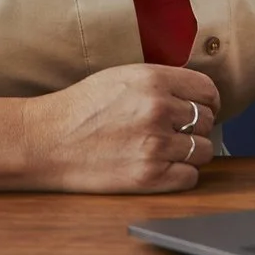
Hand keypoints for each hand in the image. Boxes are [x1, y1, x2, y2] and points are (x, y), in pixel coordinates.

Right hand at [12, 64, 220, 192]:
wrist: (46, 140)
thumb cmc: (79, 108)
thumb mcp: (120, 77)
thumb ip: (159, 82)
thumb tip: (194, 96)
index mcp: (153, 80)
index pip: (207, 91)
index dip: (208, 101)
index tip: (202, 109)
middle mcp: (159, 109)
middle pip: (207, 121)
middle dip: (195, 127)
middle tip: (174, 131)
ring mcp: (156, 144)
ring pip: (203, 150)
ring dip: (189, 151)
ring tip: (165, 149)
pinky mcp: (149, 176)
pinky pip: (190, 177)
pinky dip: (181, 174)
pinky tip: (161, 166)